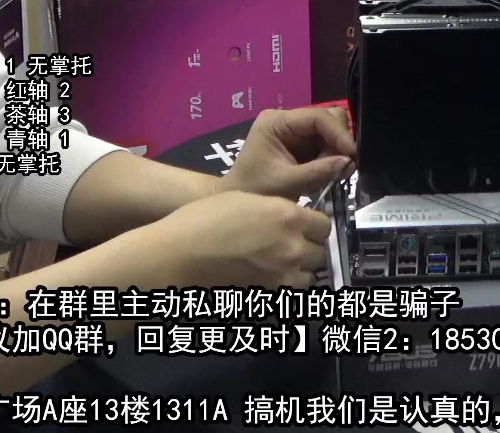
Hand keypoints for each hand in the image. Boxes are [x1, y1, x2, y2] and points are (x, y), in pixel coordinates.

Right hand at [150, 190, 331, 289]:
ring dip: (300, 272)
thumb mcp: (245, 200)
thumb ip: (277, 210)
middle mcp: (292, 248)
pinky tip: (265, 280)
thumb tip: (292, 219)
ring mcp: (281, 277)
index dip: (313, 226)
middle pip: (320, 253)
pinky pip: (288, 295)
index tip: (302, 226)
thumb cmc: (203, 220)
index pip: (324, 226)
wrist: (175, 257)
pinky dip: (283, 289)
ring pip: (309, 278)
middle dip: (308, 249)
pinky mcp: (266, 299)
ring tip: (279, 265)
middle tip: (288, 245)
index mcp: (288, 217)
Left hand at [219, 107, 355, 200]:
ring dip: (338, 150)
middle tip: (344, 166)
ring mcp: (295, 132)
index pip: (316, 117)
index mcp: (276, 122)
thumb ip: (318, 171)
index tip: (352, 154)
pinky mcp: (302, 144)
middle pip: (328, 118)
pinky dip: (334, 157)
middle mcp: (287, 121)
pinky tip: (332, 172)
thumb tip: (349, 162)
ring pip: (331, 130)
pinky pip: (327, 143)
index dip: (338, 133)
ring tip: (337, 173)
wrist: (240, 206)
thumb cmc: (256, 192)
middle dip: (339, 140)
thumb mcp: (287, 183)